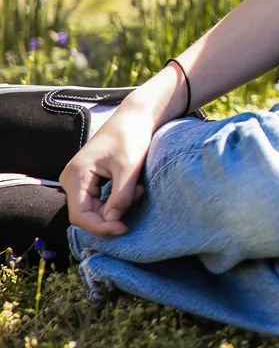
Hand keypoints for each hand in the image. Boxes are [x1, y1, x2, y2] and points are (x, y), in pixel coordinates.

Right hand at [60, 102, 158, 235]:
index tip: (124, 229)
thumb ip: (120, 196)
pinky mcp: (88, 179)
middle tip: (138, 197)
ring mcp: (78, 180)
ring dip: (116, 206)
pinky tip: (133, 188)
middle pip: (86, 213)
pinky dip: (116, 199)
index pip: (79, 215)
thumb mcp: (129, 169)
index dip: (100, 227)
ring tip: (138, 189)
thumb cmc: (132, 138)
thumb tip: (111, 221)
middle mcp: (71, 179)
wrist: (135, 118)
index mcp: (76, 175)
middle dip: (112, 214)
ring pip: (94, 208)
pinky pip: (98, 199)